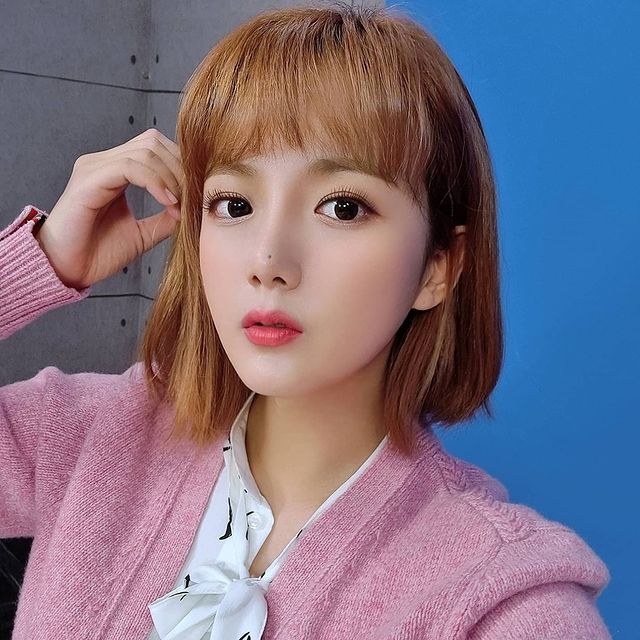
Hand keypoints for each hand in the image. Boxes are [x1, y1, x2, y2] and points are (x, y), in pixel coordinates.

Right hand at [36, 128, 183, 289]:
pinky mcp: (88, 180)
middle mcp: (103, 163)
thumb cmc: (99, 253)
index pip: (156, 148)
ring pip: (145, 151)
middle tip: (191, 199)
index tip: (194, 197)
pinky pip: (130, 166)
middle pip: (154, 142)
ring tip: (178, 206)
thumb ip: (166, 218)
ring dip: (171, 178)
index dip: (181, 167)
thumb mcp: (144, 233)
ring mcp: (94, 168)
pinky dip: (155, 182)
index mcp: (116, 170)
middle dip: (180, 169)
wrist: (68, 270)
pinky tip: (167, 203)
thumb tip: (192, 209)